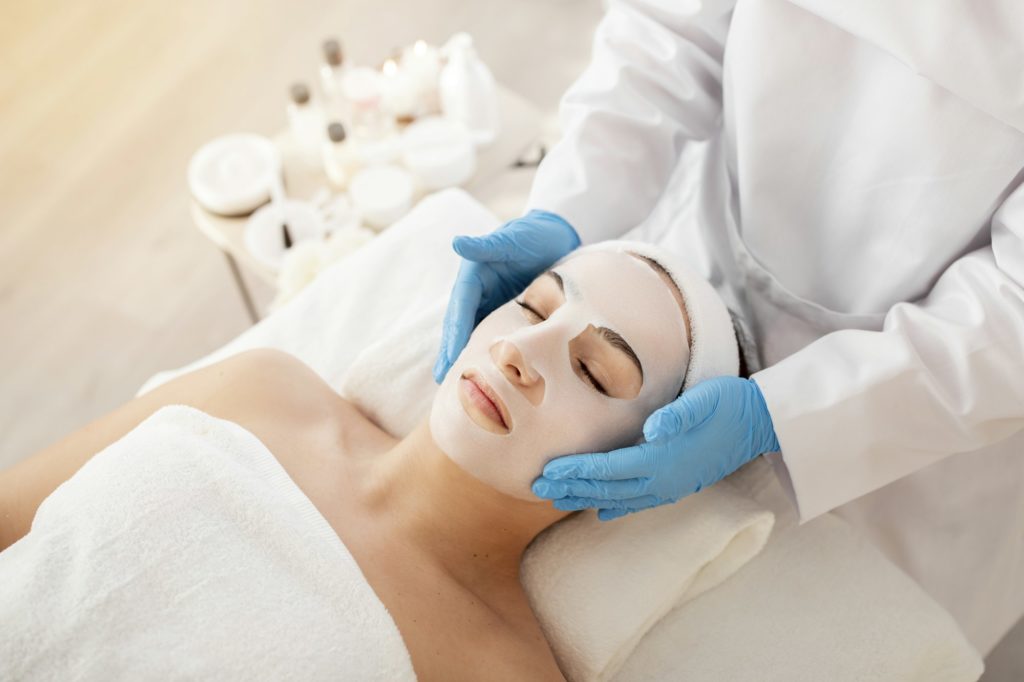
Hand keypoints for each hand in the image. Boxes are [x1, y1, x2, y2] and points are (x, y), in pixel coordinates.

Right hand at [433, 210, 579, 382]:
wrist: (556, 235)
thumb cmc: (533, 234)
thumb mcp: (512, 238)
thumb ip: (486, 245)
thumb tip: (457, 242)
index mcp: (473, 276)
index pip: (460, 307)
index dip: (455, 332)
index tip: (452, 354)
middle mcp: (477, 293)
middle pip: (460, 325)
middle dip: (450, 351)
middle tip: (442, 379)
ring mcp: (490, 304)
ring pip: (473, 334)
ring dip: (464, 357)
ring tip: (456, 385)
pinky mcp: (506, 312)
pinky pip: (493, 334)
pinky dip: (486, 353)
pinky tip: (487, 374)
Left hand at [531, 376, 779, 520]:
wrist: (762, 423)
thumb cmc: (730, 404)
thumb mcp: (705, 400)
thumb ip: (677, 415)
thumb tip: (652, 429)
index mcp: (663, 458)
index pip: (609, 469)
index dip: (576, 471)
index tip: (547, 472)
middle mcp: (664, 479)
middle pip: (606, 488)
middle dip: (570, 488)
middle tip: (534, 488)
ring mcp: (671, 486)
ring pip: (618, 498)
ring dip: (585, 498)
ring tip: (555, 499)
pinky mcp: (678, 485)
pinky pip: (639, 502)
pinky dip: (616, 507)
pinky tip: (601, 512)